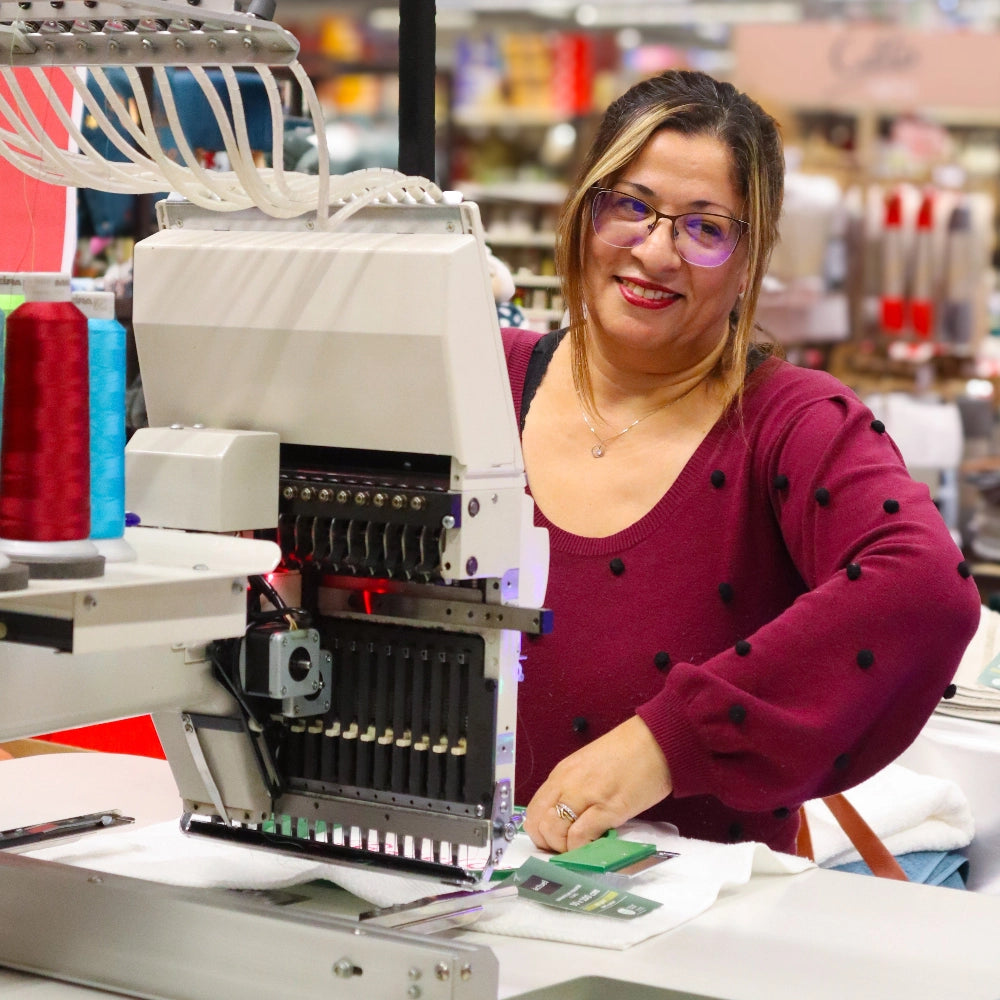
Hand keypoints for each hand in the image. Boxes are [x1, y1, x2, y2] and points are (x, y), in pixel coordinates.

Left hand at [522, 715, 672, 852]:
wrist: (656, 741)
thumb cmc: (627, 753)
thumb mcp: (588, 767)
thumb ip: (574, 789)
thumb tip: (567, 819)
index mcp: (562, 773)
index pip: (534, 810)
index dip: (540, 832)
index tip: (554, 841)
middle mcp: (568, 783)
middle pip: (539, 824)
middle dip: (550, 844)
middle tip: (568, 848)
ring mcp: (586, 795)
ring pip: (554, 832)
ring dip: (565, 848)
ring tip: (584, 847)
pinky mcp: (608, 808)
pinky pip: (580, 836)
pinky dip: (582, 849)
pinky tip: (596, 844)